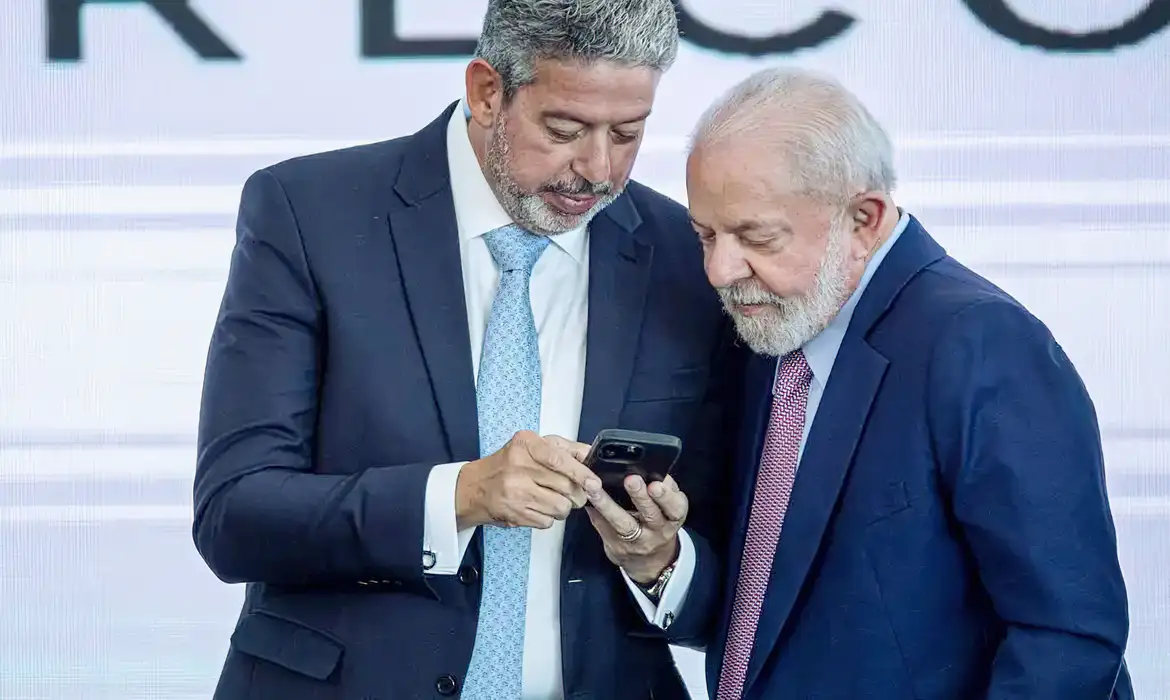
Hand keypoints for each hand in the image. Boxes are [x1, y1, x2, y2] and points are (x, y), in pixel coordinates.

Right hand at [455, 431, 600, 529]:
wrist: (474, 488)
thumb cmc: (507, 465)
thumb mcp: (531, 446)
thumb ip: (563, 448)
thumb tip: (590, 455)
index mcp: (525, 444)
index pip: (560, 459)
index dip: (581, 473)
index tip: (593, 483)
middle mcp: (518, 467)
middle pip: (566, 486)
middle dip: (577, 494)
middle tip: (574, 493)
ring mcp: (516, 492)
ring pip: (560, 507)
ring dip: (563, 507)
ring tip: (552, 499)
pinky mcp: (515, 514)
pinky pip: (548, 521)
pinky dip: (548, 517)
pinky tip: (538, 507)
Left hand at [588, 473, 688, 584]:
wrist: (649, 560)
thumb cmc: (658, 522)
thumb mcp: (669, 507)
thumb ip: (665, 488)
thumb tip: (653, 468)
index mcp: (673, 517)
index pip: (675, 507)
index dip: (666, 496)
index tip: (655, 484)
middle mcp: (657, 531)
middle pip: (650, 514)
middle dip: (640, 496)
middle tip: (631, 480)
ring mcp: (636, 541)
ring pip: (622, 522)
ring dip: (606, 503)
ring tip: (594, 487)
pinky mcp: (616, 546)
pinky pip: (603, 527)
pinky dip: (594, 511)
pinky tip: (585, 498)